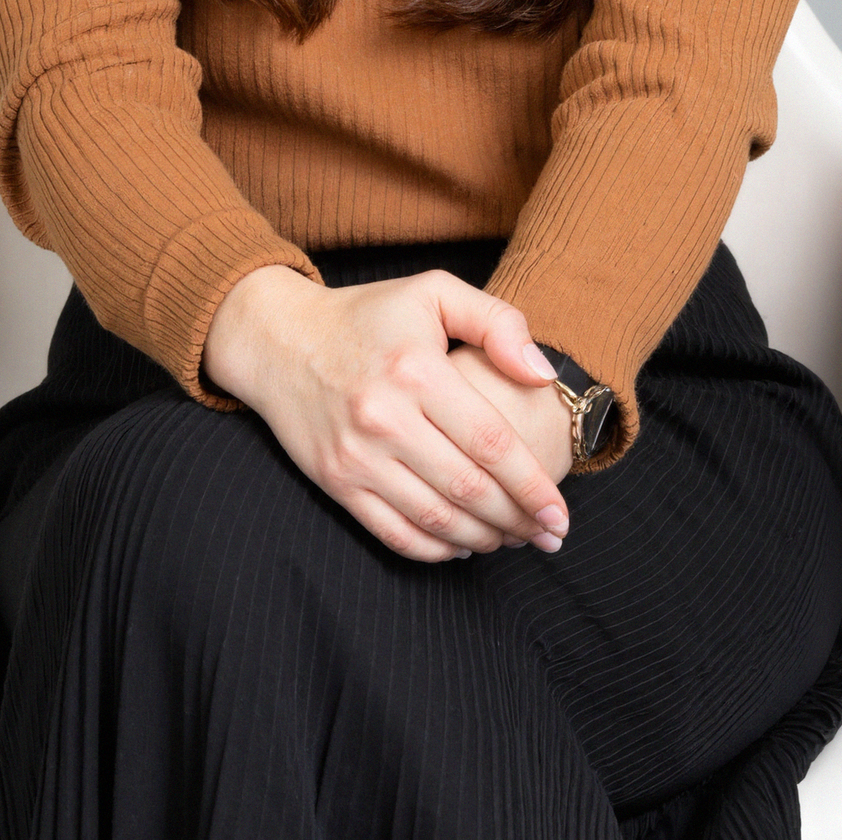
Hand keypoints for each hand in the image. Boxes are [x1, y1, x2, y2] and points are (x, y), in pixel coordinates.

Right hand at [203, 265, 572, 562]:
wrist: (278, 338)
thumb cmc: (367, 315)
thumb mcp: (433, 292)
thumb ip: (497, 322)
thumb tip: (543, 374)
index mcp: (417, 370)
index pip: (491, 442)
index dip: (533, 485)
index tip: (562, 513)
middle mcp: (385, 417)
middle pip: (469, 489)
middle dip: (519, 520)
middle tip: (548, 535)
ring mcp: (357, 455)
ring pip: (436, 518)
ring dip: (485, 539)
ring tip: (515, 540)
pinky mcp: (335, 481)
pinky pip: (394, 533)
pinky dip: (436, 549)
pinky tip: (464, 545)